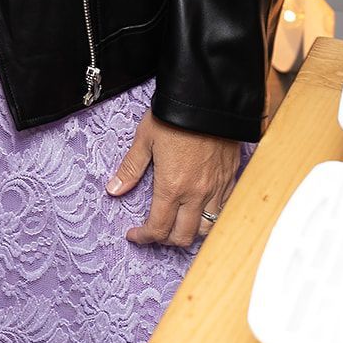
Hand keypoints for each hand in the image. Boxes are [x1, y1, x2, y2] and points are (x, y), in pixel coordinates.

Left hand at [108, 108, 239, 245]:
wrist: (208, 101)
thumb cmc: (173, 117)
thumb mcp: (144, 139)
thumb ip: (130, 169)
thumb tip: (113, 190)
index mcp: (172, 186)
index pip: (158, 228)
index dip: (144, 237)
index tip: (134, 235)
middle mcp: (196, 194)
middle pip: (183, 236)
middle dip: (166, 240)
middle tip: (153, 232)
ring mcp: (216, 189)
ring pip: (207, 229)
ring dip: (190, 233)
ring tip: (176, 224)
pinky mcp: (230, 180)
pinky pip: (223, 211)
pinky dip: (210, 218)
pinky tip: (199, 210)